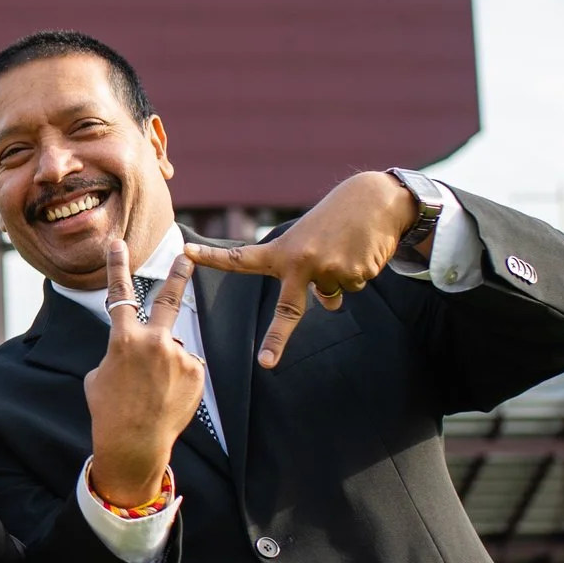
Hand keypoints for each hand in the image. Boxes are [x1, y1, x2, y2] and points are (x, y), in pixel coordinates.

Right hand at [84, 238, 204, 507]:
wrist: (133, 442)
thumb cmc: (109, 410)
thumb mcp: (100, 376)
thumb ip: (120, 353)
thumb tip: (138, 349)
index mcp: (123, 338)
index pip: (119, 294)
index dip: (117, 266)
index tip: (119, 244)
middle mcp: (153, 340)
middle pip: (169, 299)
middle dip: (179, 275)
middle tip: (188, 258)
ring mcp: (178, 354)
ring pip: (174, 349)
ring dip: (166, 364)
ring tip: (155, 391)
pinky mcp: (196, 371)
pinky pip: (187, 367)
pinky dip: (179, 380)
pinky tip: (168, 397)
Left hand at [184, 171, 418, 365]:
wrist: (376, 199)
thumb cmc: (337, 218)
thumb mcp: (310, 241)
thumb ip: (309, 275)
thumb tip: (330, 305)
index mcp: (283, 252)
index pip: (242, 259)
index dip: (213, 258)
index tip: (187, 253)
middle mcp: (301, 262)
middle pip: (288, 310)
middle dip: (276, 339)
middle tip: (265, 363)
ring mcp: (328, 269)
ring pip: (333, 294)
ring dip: (341, 276)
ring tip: (345, 247)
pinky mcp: (354, 273)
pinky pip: (354, 286)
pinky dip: (359, 272)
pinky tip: (361, 250)